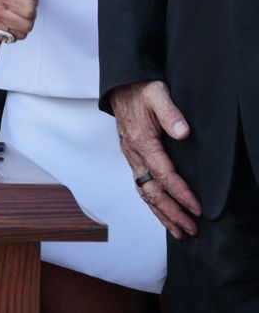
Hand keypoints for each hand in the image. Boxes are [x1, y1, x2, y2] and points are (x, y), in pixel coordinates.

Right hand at [0, 0, 38, 41]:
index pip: (30, 11)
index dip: (33, 4)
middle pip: (26, 25)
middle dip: (28, 16)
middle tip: (22, 4)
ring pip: (18, 34)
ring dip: (21, 24)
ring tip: (14, 10)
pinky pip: (7, 38)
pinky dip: (10, 30)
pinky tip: (6, 17)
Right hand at [110, 80, 200, 238]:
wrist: (121, 87)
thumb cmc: (141, 91)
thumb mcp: (157, 94)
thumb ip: (170, 113)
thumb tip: (183, 133)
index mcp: (142, 142)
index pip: (164, 175)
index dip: (181, 194)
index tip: (197, 208)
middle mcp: (134, 155)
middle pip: (153, 192)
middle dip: (172, 213)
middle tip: (191, 229)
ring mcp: (131, 158)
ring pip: (145, 193)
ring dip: (161, 214)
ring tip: (179, 231)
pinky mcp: (133, 159)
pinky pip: (141, 186)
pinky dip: (152, 204)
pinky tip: (161, 213)